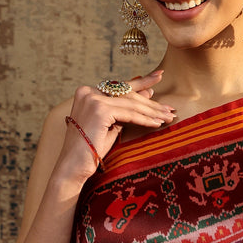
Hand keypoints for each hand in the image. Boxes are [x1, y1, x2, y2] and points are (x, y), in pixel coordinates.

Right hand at [59, 70, 174, 181]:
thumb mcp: (111, 124)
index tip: (159, 75)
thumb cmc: (91, 149)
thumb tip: (149, 92)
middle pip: (127, 94)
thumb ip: (126, 108)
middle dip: (151, 102)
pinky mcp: (100, 110)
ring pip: (131, 103)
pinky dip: (145, 119)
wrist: (73, 166)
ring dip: (152, 111)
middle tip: (170, 108)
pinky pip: (129, 114)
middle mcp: (88, 91)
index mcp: (87, 92)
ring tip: (168, 117)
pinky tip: (157, 123)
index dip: (142, 81)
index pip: (120, 86)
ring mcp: (93, 99)